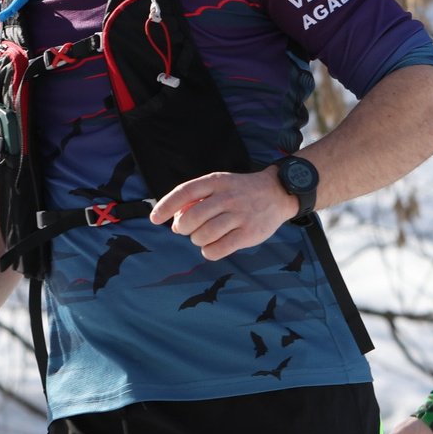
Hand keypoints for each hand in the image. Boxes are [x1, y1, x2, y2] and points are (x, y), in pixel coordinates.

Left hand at [149, 171, 298, 260]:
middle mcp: (228, 197)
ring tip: (203, 237)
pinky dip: (209, 251)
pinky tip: (212, 247)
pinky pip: (218, 249)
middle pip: (191, 217)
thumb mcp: (219, 185)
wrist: (278, 193)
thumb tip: (174, 222)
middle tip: (188, 229)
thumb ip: (196, 199)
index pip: (184, 192)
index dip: (165, 206)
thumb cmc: (241, 192)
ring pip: (204, 235)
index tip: (154, 219)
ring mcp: (240, 216)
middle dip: (183, 228)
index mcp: (216, 182)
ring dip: (197, 240)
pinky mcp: (249, 234)